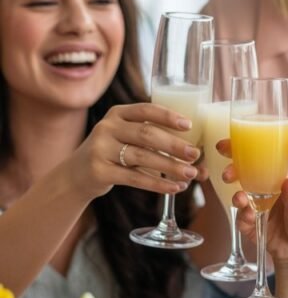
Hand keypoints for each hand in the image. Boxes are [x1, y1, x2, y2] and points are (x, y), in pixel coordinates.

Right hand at [68, 103, 201, 199]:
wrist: (77, 175)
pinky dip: (158, 184)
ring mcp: (101, 149)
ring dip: (170, 167)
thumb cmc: (114, 155)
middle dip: (174, 145)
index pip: (146, 109)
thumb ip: (155, 143)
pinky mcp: (99, 171)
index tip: (188, 125)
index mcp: (118, 113)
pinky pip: (134, 178)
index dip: (168, 116)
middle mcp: (107, 127)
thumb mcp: (127, 139)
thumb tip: (199, 160)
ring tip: (191, 174)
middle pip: (147, 134)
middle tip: (195, 154)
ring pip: (142, 157)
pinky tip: (175, 188)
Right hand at [219, 139, 287, 263]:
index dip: (266, 142)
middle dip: (235, 164)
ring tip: (240, 200)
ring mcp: (260, 201)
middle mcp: (272, 185)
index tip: (253, 136)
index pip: (276, 154)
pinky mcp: (251, 218)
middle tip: (227, 168)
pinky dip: (243, 215)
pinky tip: (250, 219)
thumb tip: (287, 181)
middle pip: (250, 168)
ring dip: (236, 193)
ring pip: (241, 189)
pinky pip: (241, 213)